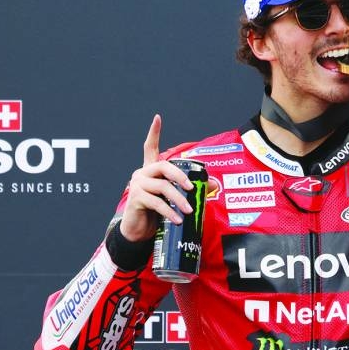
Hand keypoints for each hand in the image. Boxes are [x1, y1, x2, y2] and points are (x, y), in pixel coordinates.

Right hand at [119, 115, 208, 242]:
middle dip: (180, 176)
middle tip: (192, 188)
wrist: (138, 231)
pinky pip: (156, 202)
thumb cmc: (156, 212)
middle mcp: (142, 174)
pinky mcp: (135, 199)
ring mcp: (137, 186)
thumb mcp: (174, 198)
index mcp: (150, 170)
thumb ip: (189, 189)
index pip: (150, 147)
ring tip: (188, 211)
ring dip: (178, 199)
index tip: (157, 117)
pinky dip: (170, 211)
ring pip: (162, 187)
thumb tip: (213, 184)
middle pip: (163, 166)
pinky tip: (178, 219)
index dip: (154, 132)